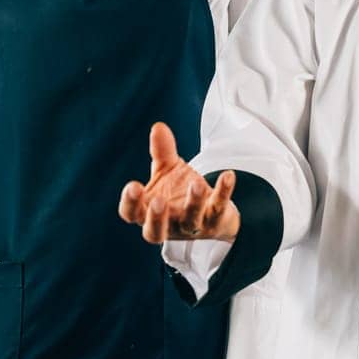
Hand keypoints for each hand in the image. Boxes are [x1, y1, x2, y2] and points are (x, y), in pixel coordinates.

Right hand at [118, 122, 240, 242]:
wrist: (212, 210)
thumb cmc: (180, 191)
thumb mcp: (168, 170)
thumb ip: (162, 151)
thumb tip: (158, 127)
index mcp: (148, 211)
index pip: (131, 214)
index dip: (130, 203)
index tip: (133, 186)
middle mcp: (168, 224)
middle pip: (154, 232)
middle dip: (155, 218)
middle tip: (158, 201)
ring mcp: (191, 225)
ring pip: (190, 220)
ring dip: (193, 203)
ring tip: (196, 184)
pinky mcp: (214, 220)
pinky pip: (218, 208)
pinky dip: (223, 192)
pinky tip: (228, 175)